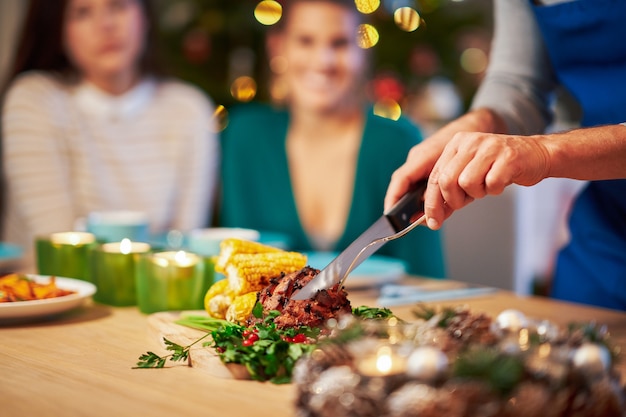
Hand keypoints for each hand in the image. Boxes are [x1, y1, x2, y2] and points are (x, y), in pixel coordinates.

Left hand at [424, 131, 548, 228]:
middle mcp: (470, 142)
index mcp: (456, 144)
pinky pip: (491, 184)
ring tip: (487, 186)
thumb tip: (430, 219)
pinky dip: (495, 190)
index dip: (431, 203)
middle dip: (453, 200)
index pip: (435, 176)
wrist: (536, 155)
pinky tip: (501, 182)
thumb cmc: (499, 168)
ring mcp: (489, 147)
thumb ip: (449, 195)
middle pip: (447, 180)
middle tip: (466, 201)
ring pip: (467, 183)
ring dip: (476, 193)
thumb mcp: (469, 177)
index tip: (432, 222)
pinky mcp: (508, 157)